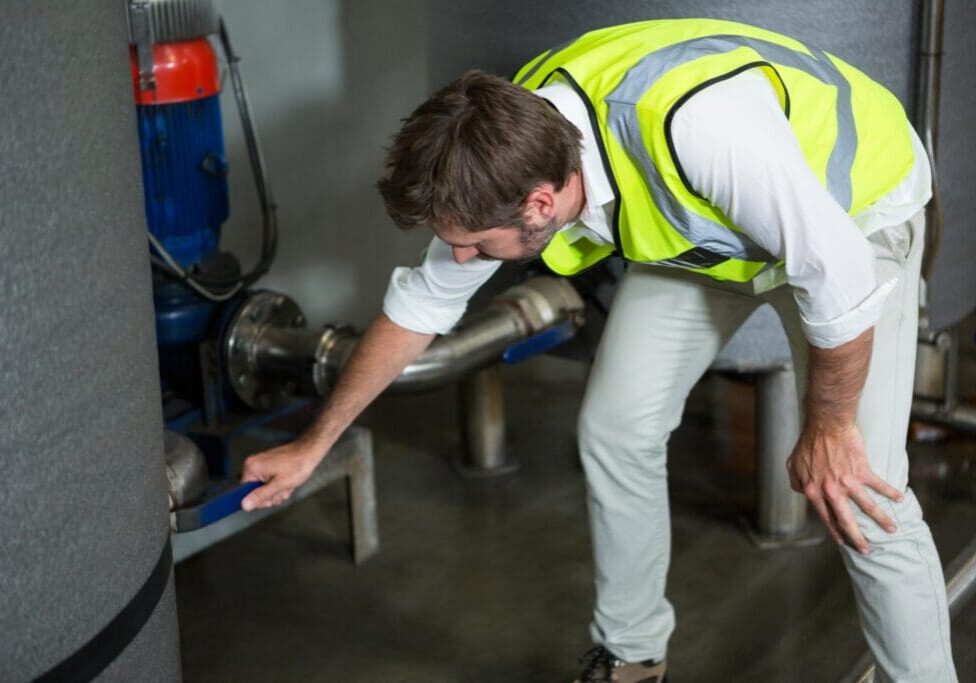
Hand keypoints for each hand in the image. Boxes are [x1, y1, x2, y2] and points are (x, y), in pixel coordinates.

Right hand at [240, 439, 323, 510]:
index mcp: (251, 467)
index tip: (270, 496)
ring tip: (287, 484)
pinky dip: (280, 486)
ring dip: (278, 491)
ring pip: (265, 490)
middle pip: (255, 492)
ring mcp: (262, 466)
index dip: (258, 499)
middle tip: (283, 488)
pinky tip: (288, 482)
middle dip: (271, 495)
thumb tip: (245, 505)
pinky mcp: (269, 468)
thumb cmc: (298, 464)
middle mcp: (253, 465)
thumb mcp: (279, 485)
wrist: (310, 453)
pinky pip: (270, 484)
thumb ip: (261, 495)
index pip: (244, 492)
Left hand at [786, 422, 902, 553]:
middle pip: (846, 520)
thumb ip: (795, 481)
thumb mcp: (793, 464)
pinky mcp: (862, 470)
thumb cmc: (808, 442)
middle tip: (866, 549)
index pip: (825, 517)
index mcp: (813, 491)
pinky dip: (891, 492)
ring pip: (868, 507)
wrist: (825, 425)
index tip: (842, 542)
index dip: (834, 531)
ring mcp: (847, 482)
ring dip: (882, 519)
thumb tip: (799, 491)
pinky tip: (900, 499)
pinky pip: (879, 485)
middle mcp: (831, 491)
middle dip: (857, 537)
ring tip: (892, 529)